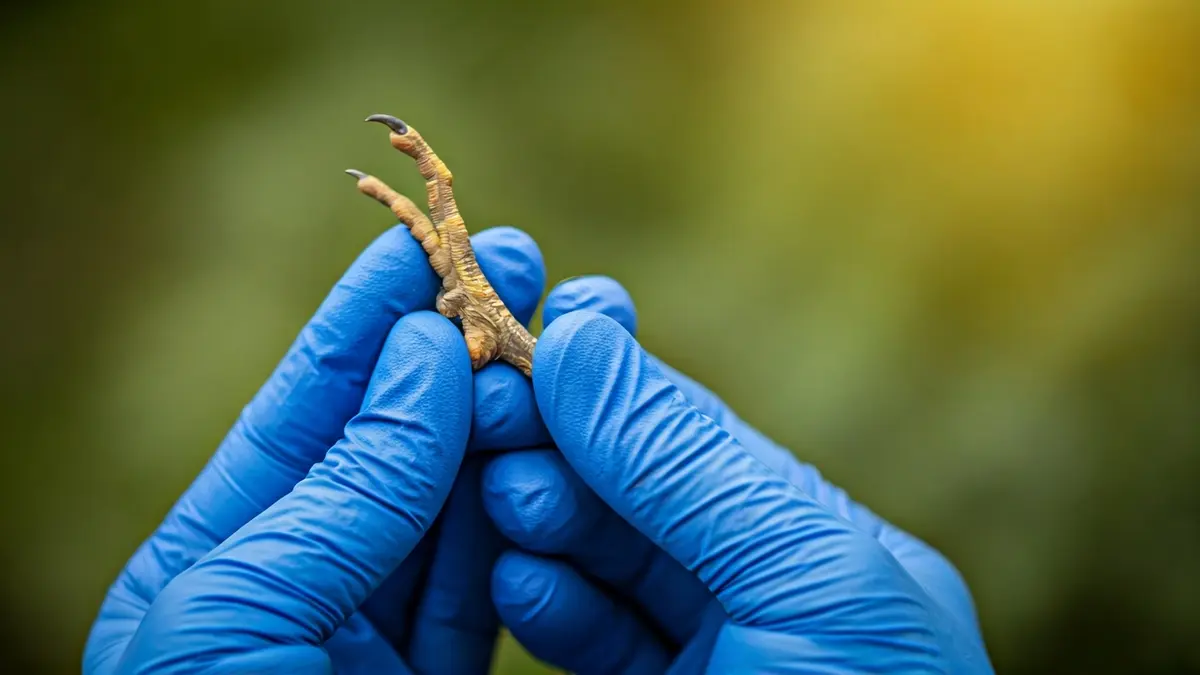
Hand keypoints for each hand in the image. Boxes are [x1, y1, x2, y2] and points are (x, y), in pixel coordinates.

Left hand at [84, 224, 546, 674]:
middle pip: (396, 447)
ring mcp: (376, 636)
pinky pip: (498, 587)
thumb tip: (427, 350)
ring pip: (461, 509)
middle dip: (459, 356)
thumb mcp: (241, 608)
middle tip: (519, 270)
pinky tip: (559, 463)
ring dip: (512, 432)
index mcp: (213, 563)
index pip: (299, 412)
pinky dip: (533, 527)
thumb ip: (346, 488)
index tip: (419, 244)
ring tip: (557, 355)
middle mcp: (301, 586)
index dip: (363, 320)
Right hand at [481, 276, 995, 673]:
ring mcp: (701, 664)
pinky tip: (511, 582)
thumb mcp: (808, 585)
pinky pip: (585, 643)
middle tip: (480, 406)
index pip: (691, 436)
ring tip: (497, 491)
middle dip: (554, 443)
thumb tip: (585, 332)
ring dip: (538, 518)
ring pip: (594, 564)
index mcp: (819, 550)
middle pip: (630, 493)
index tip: (525, 331)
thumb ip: (692, 462)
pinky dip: (542, 607)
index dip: (606, 380)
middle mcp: (760, 599)